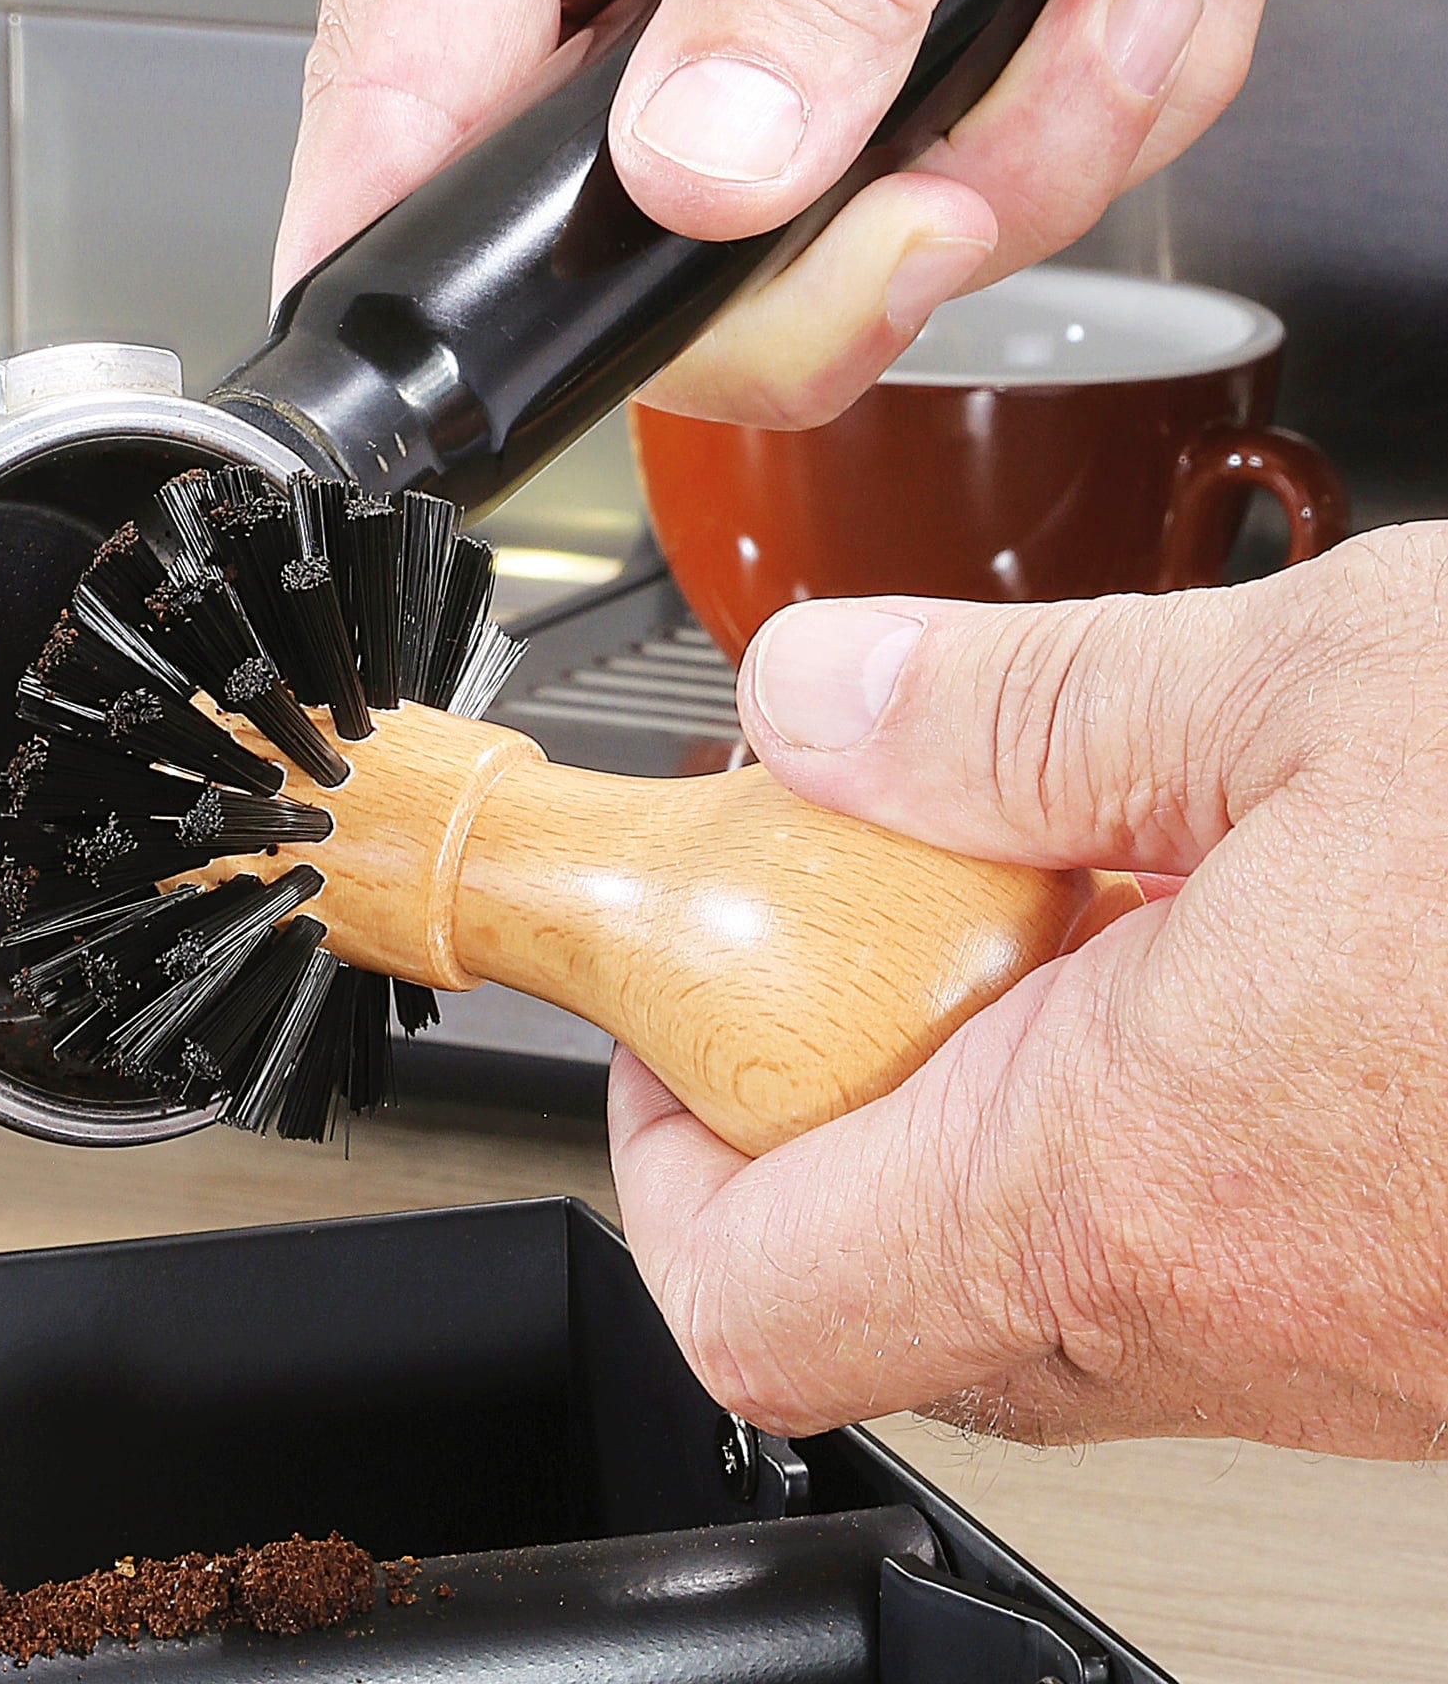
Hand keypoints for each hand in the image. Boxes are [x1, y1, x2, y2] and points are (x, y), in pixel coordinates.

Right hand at [276, 0, 1436, 425]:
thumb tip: (706, 162)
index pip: (408, 62)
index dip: (436, 245)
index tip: (487, 357)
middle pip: (620, 218)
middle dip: (825, 248)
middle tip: (945, 192)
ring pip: (804, 244)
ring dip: (1004, 165)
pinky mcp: (899, 40)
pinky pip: (958, 195)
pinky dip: (1088, 127)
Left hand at [609, 526, 1447, 1455]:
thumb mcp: (1324, 689)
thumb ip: (1022, 706)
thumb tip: (824, 699)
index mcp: (1134, 1192)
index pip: (748, 1285)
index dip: (659, 1129)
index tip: (675, 970)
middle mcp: (1236, 1317)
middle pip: (878, 1256)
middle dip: (835, 1051)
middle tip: (877, 872)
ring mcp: (1355, 1339)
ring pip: (1052, 1238)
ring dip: (1004, 1052)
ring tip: (1082, 858)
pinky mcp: (1440, 1303)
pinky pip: (1213, 1222)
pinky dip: (1160, 1079)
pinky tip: (1245, 914)